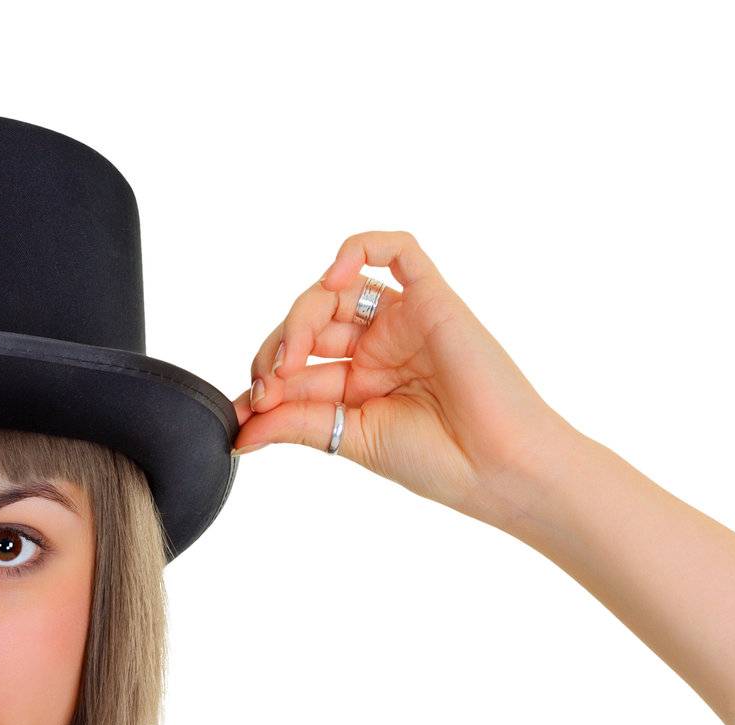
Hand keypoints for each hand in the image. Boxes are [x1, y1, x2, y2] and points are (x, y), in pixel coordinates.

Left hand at [231, 230, 575, 528]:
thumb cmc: (437, 460)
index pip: (296, 364)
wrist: (496, 466)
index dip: (264, 378)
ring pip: (335, 289)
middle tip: (266, 386)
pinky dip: (357, 248)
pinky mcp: (432, 298)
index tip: (247, 410)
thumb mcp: (349, 439)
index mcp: (357, 383)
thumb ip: (295, 423)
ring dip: (299, 317)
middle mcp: (377, 347)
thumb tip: (238, 430)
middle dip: (275, 350)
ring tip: (288, 359)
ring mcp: (403, 321)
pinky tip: (331, 274)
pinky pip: (396, 249)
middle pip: (308, 323)